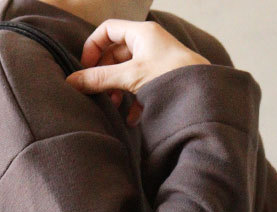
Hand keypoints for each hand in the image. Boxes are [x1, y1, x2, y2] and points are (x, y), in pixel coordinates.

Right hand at [65, 19, 210, 125]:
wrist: (204, 96)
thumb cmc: (171, 77)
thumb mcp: (129, 77)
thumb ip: (99, 79)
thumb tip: (71, 82)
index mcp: (142, 33)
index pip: (108, 30)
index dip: (93, 46)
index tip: (86, 67)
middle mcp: (150, 44)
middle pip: (116, 53)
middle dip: (104, 74)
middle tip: (97, 91)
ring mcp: (157, 62)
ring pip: (127, 72)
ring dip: (116, 89)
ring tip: (113, 105)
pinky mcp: (163, 80)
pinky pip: (140, 87)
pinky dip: (132, 101)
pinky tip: (131, 117)